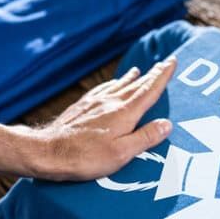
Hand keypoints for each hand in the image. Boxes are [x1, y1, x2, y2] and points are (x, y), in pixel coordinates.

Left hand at [24, 57, 176, 180]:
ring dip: (131, 78)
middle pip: (136, 84)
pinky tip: (111, 85)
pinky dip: (112, 84)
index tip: (171, 62)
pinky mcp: (82, 107)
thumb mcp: (122, 153)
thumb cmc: (85, 157)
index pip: (149, 90)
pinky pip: (102, 89)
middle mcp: (111, 102)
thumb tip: (166, 124)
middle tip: (163, 63)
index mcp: (124, 113)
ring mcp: (95, 103)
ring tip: (138, 71)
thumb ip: (145, 137)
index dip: (162, 75)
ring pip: (118, 85)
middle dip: (151, 74)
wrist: (48, 152)